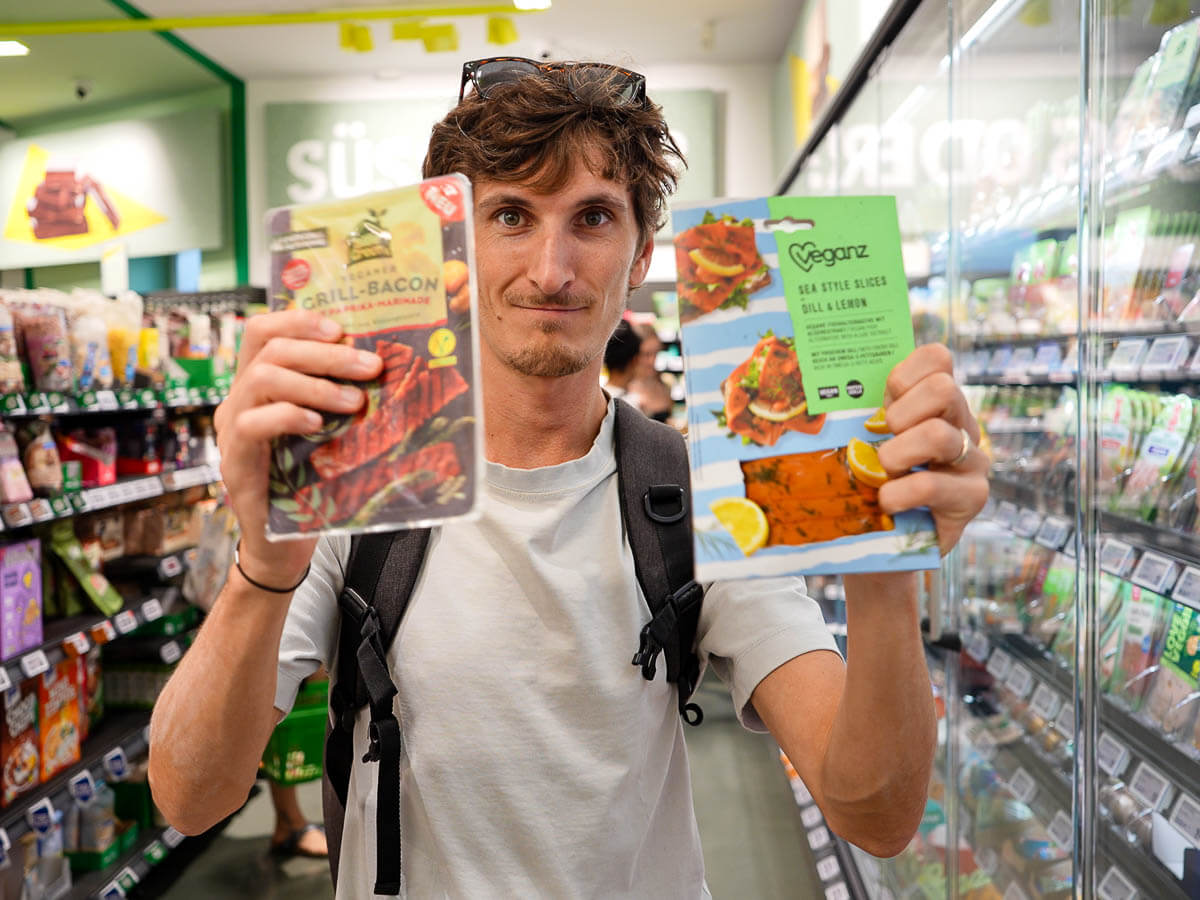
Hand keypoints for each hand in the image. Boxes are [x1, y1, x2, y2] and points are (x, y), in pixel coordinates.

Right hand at [213, 310, 381, 586]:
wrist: (284, 542)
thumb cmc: (312, 483)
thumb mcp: (328, 430)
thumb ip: (338, 397)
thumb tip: (383, 366)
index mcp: (258, 384)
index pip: (263, 331)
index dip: (298, 320)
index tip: (340, 327)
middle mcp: (238, 399)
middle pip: (271, 350)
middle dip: (326, 353)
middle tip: (370, 366)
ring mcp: (231, 428)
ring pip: (261, 378)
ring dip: (316, 383)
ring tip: (356, 401)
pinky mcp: (233, 460)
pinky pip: (251, 423)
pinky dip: (288, 416)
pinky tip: (318, 425)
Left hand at [874, 344, 988, 554]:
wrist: (880, 540)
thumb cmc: (866, 482)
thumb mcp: (861, 438)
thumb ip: (857, 409)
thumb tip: (805, 376)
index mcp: (936, 402)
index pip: (938, 358)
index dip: (903, 375)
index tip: (883, 402)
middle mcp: (961, 424)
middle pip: (944, 388)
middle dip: (901, 413)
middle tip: (883, 438)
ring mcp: (971, 460)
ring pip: (939, 434)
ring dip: (897, 454)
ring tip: (883, 472)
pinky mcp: (971, 497)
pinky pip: (932, 485)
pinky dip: (899, 493)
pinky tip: (887, 502)